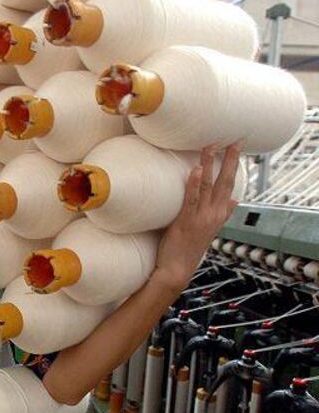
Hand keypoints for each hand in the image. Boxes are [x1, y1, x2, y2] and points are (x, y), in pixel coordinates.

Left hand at [153, 142, 241, 291]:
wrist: (176, 270)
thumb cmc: (186, 249)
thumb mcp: (207, 230)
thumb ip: (221, 214)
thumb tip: (234, 200)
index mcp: (218, 216)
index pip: (230, 188)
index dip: (234, 168)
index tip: (237, 150)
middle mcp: (213, 215)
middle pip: (225, 183)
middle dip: (230, 161)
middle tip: (235, 141)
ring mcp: (201, 218)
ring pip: (208, 187)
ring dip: (210, 165)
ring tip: (210, 146)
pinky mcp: (186, 222)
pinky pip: (191, 199)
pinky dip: (195, 184)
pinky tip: (197, 170)